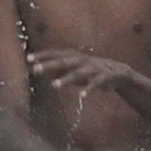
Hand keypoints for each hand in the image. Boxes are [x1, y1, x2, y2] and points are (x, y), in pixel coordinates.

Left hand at [22, 45, 150, 111]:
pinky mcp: (108, 76)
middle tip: (35, 69)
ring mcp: (97, 67)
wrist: (122, 74)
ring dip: (67, 78)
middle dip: (51, 65)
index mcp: (77, 57)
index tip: (29, 59)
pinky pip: (97, 82)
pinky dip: (89, 88)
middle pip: (66, 61)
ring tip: (54, 86)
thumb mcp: (73, 71)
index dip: (44, 55)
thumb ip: (58, 70)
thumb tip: (38, 70)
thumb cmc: (92, 72)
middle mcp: (85, 60)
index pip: (57, 54)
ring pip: (80, 72)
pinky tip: (81, 96)